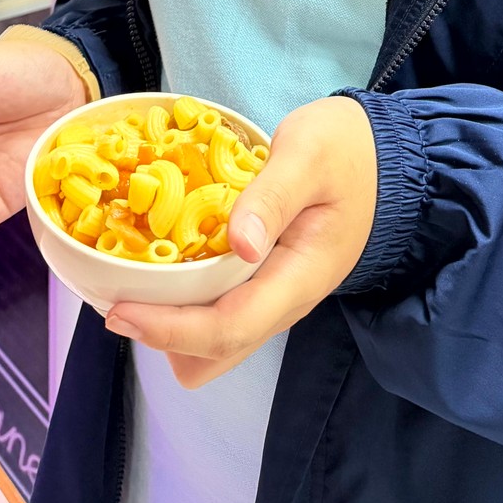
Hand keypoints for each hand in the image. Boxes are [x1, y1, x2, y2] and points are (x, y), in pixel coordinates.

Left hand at [104, 96, 376, 387]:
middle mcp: (285, 299)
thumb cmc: (347, 149)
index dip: (170, 329)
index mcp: (299, 276)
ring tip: (132, 280)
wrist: (385, 158)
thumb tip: (240, 243)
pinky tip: (163, 265)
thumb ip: (273, 196)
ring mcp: (276, 294)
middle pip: (216, 353)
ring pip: (216, 342)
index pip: (229, 328)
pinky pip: (220, 312)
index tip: (120, 310)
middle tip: (117, 294)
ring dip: (172, 325)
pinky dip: (185, 303)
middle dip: (164, 336)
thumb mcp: (310, 154)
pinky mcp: (266, 280)